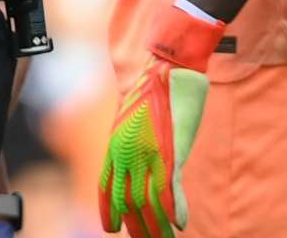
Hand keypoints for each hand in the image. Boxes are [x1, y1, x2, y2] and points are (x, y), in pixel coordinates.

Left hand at [99, 4, 223, 237]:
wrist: (167, 65)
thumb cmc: (154, 89)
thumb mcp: (135, 117)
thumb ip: (134, 141)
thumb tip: (137, 157)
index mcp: (116, 144)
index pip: (106, 185)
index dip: (107, 208)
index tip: (110, 228)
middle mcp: (127, 151)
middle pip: (127, 199)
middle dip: (134, 225)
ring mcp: (148, 152)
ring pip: (149, 200)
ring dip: (157, 226)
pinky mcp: (171, 149)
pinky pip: (171, 186)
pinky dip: (176, 207)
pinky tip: (180, 225)